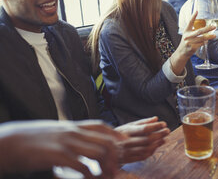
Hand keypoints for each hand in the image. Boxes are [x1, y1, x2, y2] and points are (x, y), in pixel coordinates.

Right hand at [0, 120, 119, 178]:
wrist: (6, 142)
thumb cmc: (28, 139)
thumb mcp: (52, 132)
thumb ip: (67, 136)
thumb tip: (78, 142)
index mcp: (71, 126)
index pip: (101, 125)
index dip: (115, 134)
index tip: (124, 144)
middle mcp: (72, 132)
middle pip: (105, 140)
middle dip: (115, 156)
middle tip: (115, 170)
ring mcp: (66, 143)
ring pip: (99, 152)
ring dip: (105, 168)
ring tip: (104, 178)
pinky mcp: (57, 156)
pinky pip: (83, 166)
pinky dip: (89, 176)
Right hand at [114, 116, 169, 163]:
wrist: (106, 148)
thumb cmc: (119, 134)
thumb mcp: (129, 125)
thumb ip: (143, 122)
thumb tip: (156, 118)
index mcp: (126, 131)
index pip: (144, 129)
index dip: (156, 126)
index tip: (164, 123)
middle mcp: (126, 142)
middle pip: (147, 139)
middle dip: (159, 135)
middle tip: (167, 130)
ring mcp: (127, 152)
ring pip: (146, 149)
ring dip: (157, 143)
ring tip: (164, 138)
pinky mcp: (128, 159)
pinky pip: (143, 156)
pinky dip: (152, 151)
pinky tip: (157, 146)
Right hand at [177, 11, 215, 57]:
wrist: (182, 52)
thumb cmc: (187, 42)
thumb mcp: (188, 35)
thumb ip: (193, 31)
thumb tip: (205, 28)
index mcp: (186, 31)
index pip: (190, 22)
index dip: (193, 16)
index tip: (197, 11)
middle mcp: (187, 36)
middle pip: (199, 31)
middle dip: (207, 29)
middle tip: (214, 27)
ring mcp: (189, 42)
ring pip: (202, 38)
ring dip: (209, 37)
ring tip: (214, 35)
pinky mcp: (192, 47)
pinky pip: (201, 44)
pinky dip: (205, 42)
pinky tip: (206, 41)